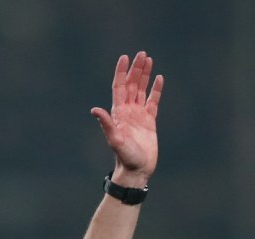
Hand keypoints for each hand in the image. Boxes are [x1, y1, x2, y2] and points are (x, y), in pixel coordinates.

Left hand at [90, 52, 162, 185]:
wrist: (136, 169)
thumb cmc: (125, 157)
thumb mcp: (115, 140)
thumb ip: (106, 124)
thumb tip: (94, 110)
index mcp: (118, 113)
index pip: (119, 87)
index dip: (121, 72)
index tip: (125, 57)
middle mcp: (127, 111)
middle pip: (131, 85)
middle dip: (136, 69)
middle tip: (142, 53)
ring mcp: (138, 115)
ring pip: (141, 90)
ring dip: (144, 75)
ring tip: (149, 60)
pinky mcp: (149, 121)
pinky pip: (153, 101)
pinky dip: (156, 90)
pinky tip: (159, 79)